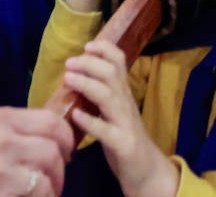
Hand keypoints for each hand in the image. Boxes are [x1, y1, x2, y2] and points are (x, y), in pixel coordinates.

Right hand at [0, 107, 72, 196]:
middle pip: (55, 153)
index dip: (66, 143)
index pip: (53, 123)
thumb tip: (49, 143)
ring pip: (48, 182)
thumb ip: (8, 136)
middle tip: (48, 189)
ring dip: (48, 196)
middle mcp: (1, 140)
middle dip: (58, 175)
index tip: (63, 157)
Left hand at [65, 42, 176, 196]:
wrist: (145, 170)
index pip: (120, 62)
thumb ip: (101, 93)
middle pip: (112, 74)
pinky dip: (91, 121)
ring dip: (88, 84)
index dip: (105, 49)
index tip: (87, 45)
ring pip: (108, 96)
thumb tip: (76, 74)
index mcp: (123, 93)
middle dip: (91, 63)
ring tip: (69, 78)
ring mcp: (125, 123)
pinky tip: (76, 115)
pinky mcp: (122, 144)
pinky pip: (106, 131)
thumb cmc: (124, 137)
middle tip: (70, 62)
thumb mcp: (114, 110)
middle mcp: (125, 103)